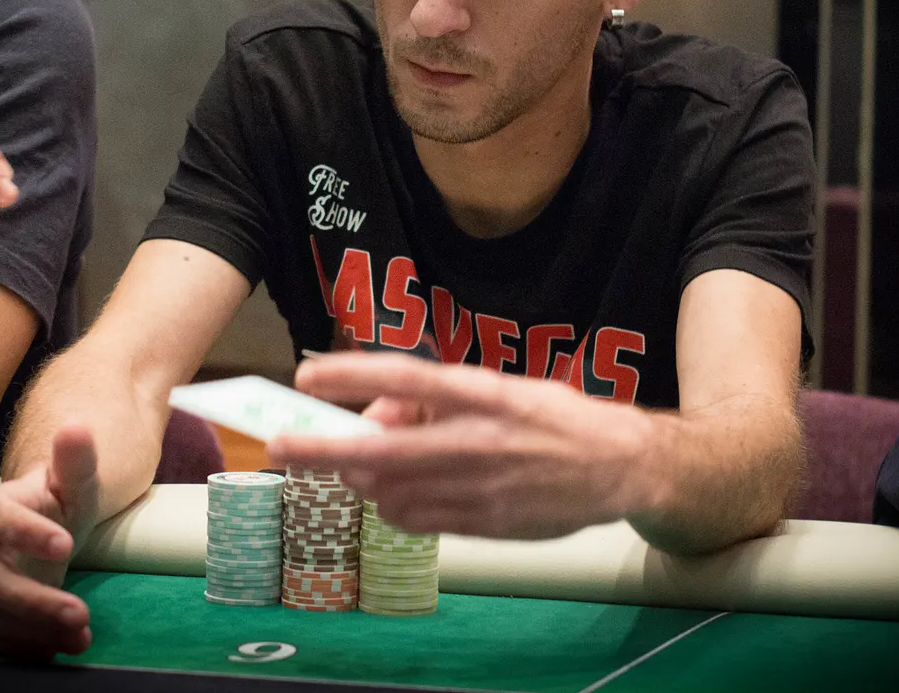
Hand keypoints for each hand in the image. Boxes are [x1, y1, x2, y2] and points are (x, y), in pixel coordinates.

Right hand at [0, 424, 101, 658]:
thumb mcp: (73, 481)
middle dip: (32, 600)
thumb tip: (77, 425)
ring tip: (80, 637)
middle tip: (78, 613)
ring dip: (35, 630)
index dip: (24, 531)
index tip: (66, 544)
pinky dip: (25, 648)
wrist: (47, 530)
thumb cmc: (57, 502)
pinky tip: (59, 650)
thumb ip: (75, 459)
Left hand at [266, 353, 655, 537]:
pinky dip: (392, 505)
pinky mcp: (485, 523)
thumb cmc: (554, 418)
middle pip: (383, 446)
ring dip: (362, 477)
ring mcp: (479, 487)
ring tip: (358, 464)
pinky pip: (417, 519)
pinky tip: (394, 494)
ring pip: (392, 488)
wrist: (621, 467)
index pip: (407, 377)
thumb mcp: (501, 389)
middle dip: (323, 447)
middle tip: (277, 444)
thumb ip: (441, 400)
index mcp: (484, 394)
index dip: (353, 375)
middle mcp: (478, 440)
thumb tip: (381, 412)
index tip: (308, 375)